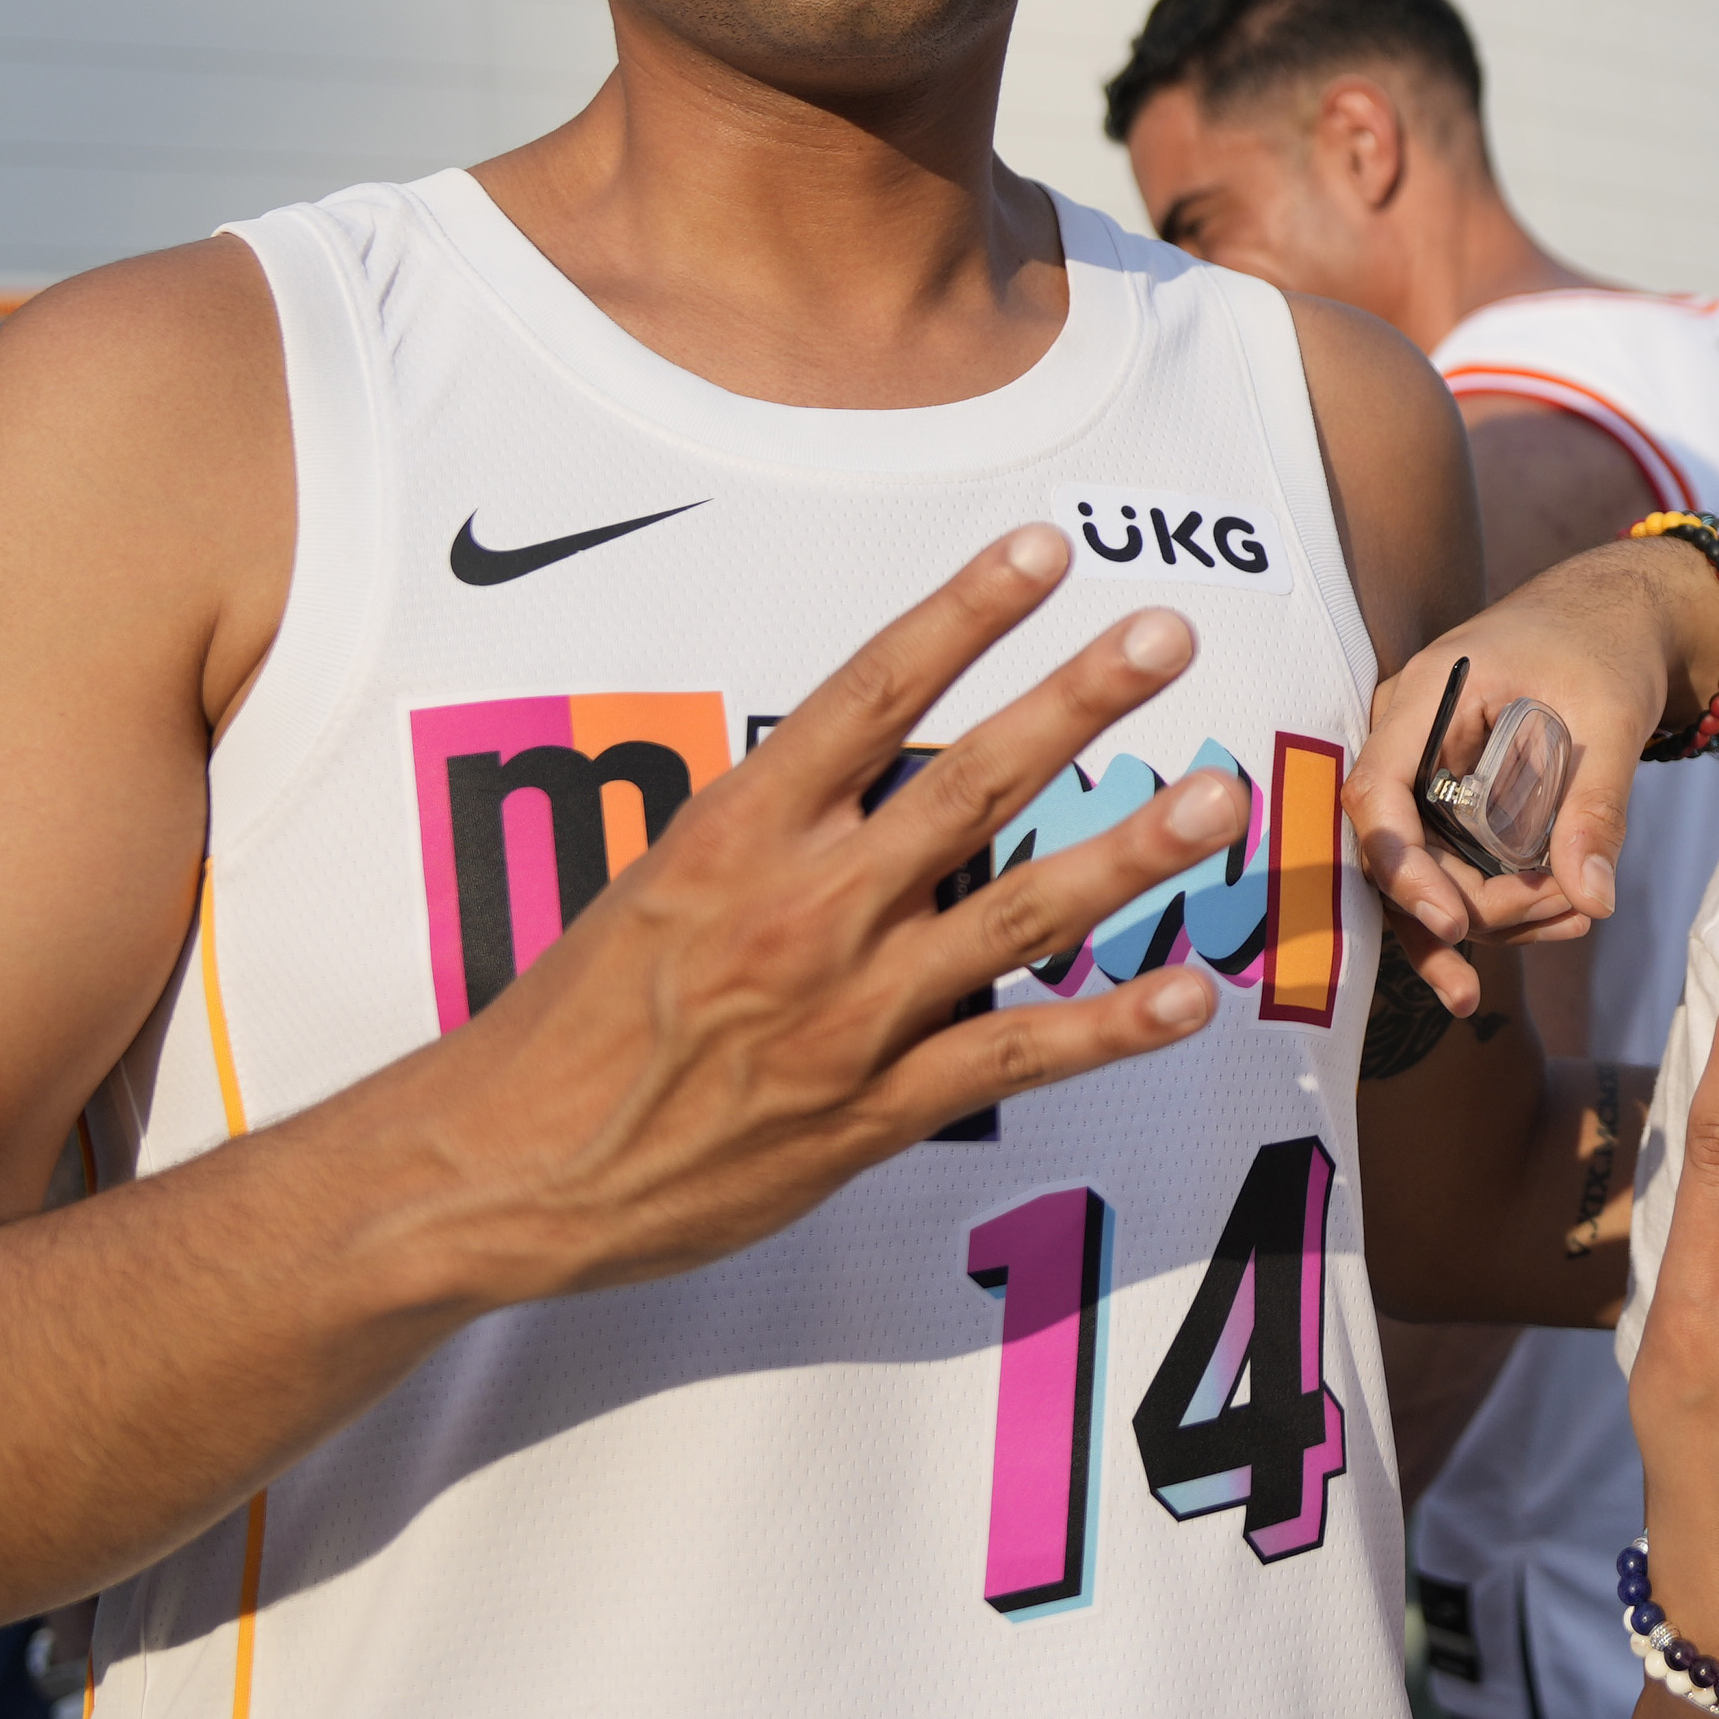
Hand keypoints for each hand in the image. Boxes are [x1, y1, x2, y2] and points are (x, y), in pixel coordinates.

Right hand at [424, 525, 1235, 1299]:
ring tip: (1219, 797)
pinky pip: (1012, 1058)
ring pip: (1014, 914)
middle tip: (1168, 634)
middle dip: (1077, 701)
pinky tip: (1190, 996)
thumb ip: (770, 830)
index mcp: (736, 831)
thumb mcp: (652, 884)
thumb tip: (863, 772)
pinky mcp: (868, 1112)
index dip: (963, 615)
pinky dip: (1107, 1028)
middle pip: (967, 783)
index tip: (1044, 548)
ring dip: (1128, 854)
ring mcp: (846, 1011)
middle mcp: (802, 906)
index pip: (868, 694)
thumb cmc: (570, 1024)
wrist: (498, 1170)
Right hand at [1343, 536, 1711, 999]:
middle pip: (1402, 848)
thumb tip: (1594, 900)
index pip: (1378, 792)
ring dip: (1491, 914)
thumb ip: (1598, 806)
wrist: (1614, 613)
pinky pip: (1454, 862)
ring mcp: (1424, 770)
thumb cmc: (1605, 642)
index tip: (1453, 922)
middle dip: (1472, 902)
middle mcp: (1408, 736)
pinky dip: (1500, 900)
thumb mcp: (1612, 717)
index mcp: (1427, 696)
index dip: (1401, 866)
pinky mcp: (1451, 797)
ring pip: (1427, 869)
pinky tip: (1560, 916)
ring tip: (1574, 917)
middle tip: (1564, 908)